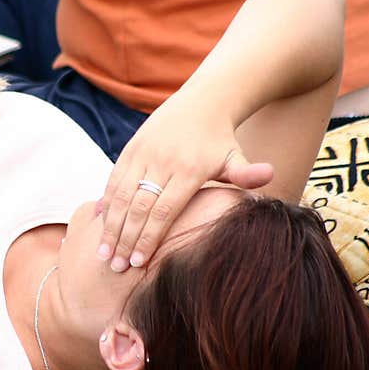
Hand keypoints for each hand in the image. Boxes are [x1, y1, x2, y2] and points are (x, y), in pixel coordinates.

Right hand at [96, 95, 273, 270]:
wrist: (202, 102)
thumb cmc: (221, 141)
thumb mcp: (236, 156)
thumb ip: (246, 174)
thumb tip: (268, 175)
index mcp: (188, 170)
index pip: (163, 211)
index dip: (148, 238)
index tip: (138, 263)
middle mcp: (162, 161)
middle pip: (138, 208)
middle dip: (124, 240)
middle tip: (114, 267)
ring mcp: (143, 154)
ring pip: (121, 196)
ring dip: (109, 226)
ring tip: (101, 253)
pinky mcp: (130, 149)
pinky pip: (113, 180)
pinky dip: (105, 204)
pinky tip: (99, 225)